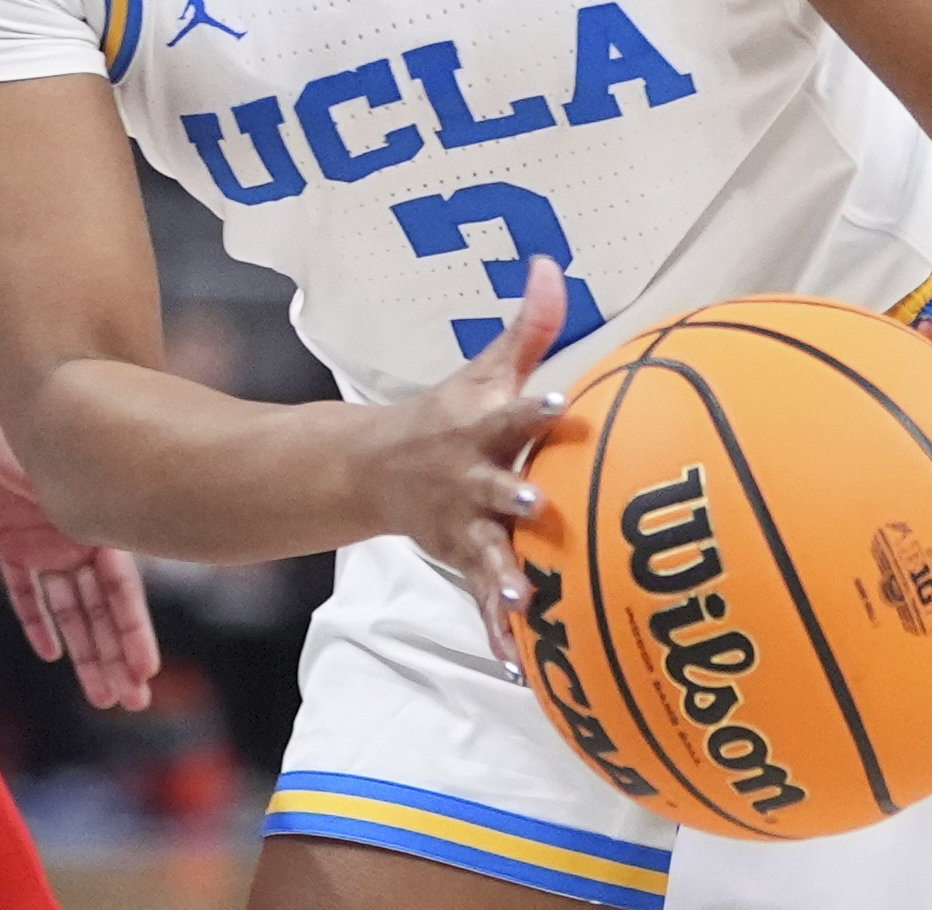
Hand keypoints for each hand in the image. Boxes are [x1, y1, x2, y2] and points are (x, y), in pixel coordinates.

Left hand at [0, 381, 162, 709]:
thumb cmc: (12, 418)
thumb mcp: (47, 456)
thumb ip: (67, 493)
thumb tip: (92, 514)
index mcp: (94, 518)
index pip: (121, 588)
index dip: (133, 631)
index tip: (146, 672)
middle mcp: (75, 533)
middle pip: (101, 608)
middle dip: (115, 655)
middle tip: (129, 704)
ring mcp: (42, 539)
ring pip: (69, 608)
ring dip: (84, 650)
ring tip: (100, 696)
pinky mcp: (6, 539)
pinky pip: (26, 590)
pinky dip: (38, 619)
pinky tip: (51, 653)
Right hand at [361, 256, 569, 665]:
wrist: (374, 468)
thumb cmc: (449, 415)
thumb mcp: (483, 371)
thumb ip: (528, 327)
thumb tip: (551, 264)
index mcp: (480, 431)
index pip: (508, 413)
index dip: (531, 407)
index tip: (557, 402)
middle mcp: (470, 479)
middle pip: (495, 487)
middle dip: (513, 497)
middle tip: (536, 504)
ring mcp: (464, 525)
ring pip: (485, 554)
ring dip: (502, 578)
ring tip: (521, 603)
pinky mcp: (463, 562)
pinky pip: (483, 603)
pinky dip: (497, 634)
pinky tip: (518, 667)